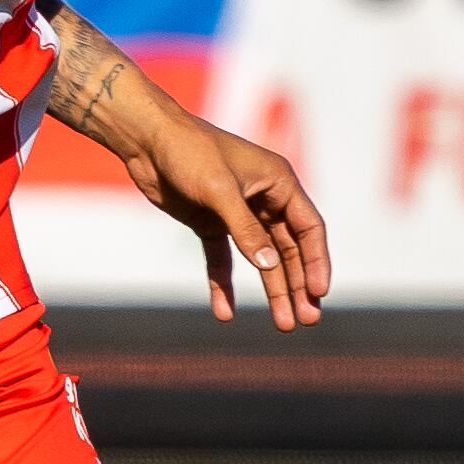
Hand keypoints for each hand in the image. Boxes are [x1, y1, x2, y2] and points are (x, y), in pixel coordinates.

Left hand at [116, 110, 330, 326]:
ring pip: (262, 258)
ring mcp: (237, 212)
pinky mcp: (210, 222)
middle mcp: (263, 198)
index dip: (316, 262)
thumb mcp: (219, 191)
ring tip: (283, 325)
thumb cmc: (188, 152)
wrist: (146, 139)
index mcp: (278, 182)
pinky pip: (223, 259)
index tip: (318, 293)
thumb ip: (245, 229)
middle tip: (305, 320)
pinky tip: (225, 312)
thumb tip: (269, 265)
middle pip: (289, 249)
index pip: (308, 228)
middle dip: (297, 285)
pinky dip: (224, 284)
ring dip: (272, 290)